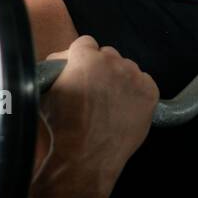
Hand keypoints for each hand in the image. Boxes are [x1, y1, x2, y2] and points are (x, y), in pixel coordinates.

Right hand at [38, 35, 158, 194]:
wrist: (87, 155)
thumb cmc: (64, 127)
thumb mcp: (47, 92)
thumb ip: (57, 68)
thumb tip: (61, 59)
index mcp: (85, 57)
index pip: (86, 43)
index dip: (81, 57)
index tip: (81, 70)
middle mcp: (112, 62)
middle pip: (108, 55)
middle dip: (101, 68)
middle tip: (95, 89)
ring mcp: (133, 77)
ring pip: (127, 68)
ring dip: (119, 79)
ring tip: (110, 101)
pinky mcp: (150, 92)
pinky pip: (144, 83)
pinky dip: (136, 91)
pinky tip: (125, 106)